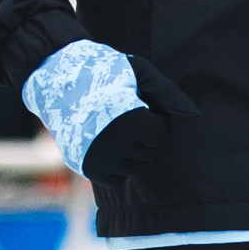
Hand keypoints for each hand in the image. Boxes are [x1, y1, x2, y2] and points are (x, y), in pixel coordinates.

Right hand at [33, 45, 191, 185]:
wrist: (55, 79)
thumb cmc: (103, 72)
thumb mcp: (137, 71)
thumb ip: (165, 92)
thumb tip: (193, 115)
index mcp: (129, 119)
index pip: (158, 135)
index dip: (152, 121)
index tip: (140, 110)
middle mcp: (113, 143)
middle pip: (147, 152)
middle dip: (143, 137)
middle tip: (126, 120)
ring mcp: (97, 157)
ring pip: (133, 167)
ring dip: (131, 152)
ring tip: (117, 131)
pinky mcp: (85, 167)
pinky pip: (115, 178)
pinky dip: (116, 167)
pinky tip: (109, 146)